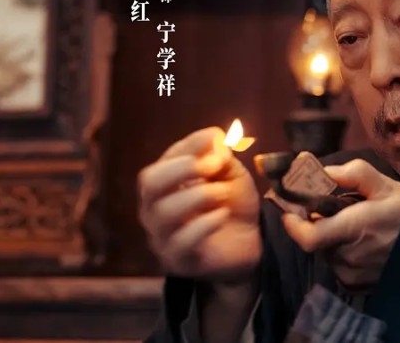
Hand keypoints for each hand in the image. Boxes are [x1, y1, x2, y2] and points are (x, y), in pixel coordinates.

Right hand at [137, 127, 261, 282]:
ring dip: (197, 196)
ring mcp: (162, 237)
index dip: (189, 146)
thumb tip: (214, 139)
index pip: (164, 160)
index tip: (216, 137)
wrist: (250, 243)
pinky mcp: (178, 261)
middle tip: (212, 166)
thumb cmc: (231, 204)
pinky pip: (180, 242)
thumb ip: (220, 157)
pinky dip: (203, 224)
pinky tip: (222, 216)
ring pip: (163, 213)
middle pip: (149, 185)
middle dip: (181, 169)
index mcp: (164, 184)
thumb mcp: (230, 174)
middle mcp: (155, 209)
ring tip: (223, 193)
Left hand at [281, 159, 399, 289]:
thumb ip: (353, 174)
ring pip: (326, 253)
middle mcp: (348, 258)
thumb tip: (324, 171)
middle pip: (315, 240)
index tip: (290, 211)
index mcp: (353, 230)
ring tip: (356, 229)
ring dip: (332, 239)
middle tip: (339, 212)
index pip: (308, 237)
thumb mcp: (385, 186)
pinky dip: (342, 254)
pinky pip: (337, 266)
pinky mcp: (356, 287)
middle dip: (319, 224)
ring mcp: (352, 276)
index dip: (293, 224)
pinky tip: (362, 246)